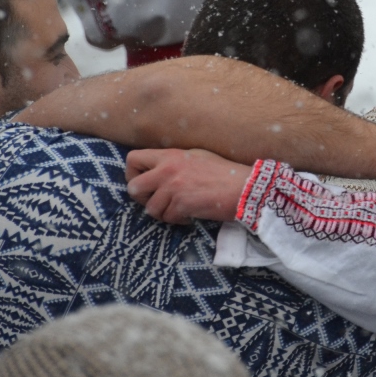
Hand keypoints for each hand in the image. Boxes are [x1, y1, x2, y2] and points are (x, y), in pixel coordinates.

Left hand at [126, 147, 250, 223]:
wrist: (243, 187)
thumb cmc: (223, 172)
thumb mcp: (195, 157)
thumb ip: (172, 163)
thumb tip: (154, 173)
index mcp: (170, 155)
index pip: (133, 159)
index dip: (132, 174)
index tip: (144, 183)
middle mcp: (168, 170)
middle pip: (133, 188)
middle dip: (142, 199)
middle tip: (157, 201)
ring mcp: (174, 188)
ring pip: (151, 209)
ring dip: (164, 213)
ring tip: (180, 209)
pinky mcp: (182, 204)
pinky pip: (168, 218)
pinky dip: (178, 220)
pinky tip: (191, 215)